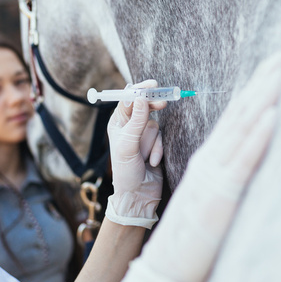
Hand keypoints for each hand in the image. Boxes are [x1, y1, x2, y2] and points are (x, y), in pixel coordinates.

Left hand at [106, 80, 166, 228]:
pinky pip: (162, 138)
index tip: (151, 86)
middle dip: (152, 106)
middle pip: (144, 106)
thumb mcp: (128, 146)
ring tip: (145, 157)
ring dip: (152, 142)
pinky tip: (152, 163)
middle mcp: (129, 127)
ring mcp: (143, 135)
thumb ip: (136, 121)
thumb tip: (141, 98)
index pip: (128, 100)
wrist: (139, 195)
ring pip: (155, 124)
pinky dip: (158, 150)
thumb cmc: (126, 173)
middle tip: (163, 101)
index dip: (139, 91)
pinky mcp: (156, 144)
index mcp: (117, 124)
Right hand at [113, 52, 280, 281]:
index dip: (253, 91)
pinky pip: (243, 160)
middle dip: (262, 82)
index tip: (271, 70)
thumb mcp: (209, 202)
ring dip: (264, 97)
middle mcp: (210, 161)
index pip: (234, 119)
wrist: (163, 270)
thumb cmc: (189, 240)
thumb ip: (225, 181)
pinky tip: (273, 114)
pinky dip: (258, 136)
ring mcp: (215, 175)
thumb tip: (245, 169)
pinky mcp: (222, 195)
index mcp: (209, 161)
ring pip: (242, 128)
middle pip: (239, 114)